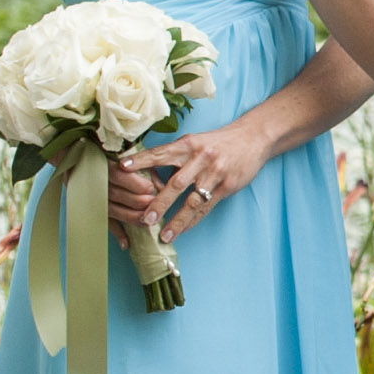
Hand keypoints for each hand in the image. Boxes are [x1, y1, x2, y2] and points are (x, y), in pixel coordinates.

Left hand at [126, 118, 278, 242]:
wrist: (253, 138)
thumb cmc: (217, 142)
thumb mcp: (194, 142)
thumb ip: (174, 156)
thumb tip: (147, 174)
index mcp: (187, 145)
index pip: (160, 153)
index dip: (140, 161)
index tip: (120, 168)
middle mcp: (200, 158)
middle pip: (176, 184)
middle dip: (158, 203)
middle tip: (144, 219)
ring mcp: (215, 173)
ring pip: (192, 201)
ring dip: (177, 220)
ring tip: (164, 235)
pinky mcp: (228, 185)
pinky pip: (207, 207)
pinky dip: (193, 220)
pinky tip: (183, 230)